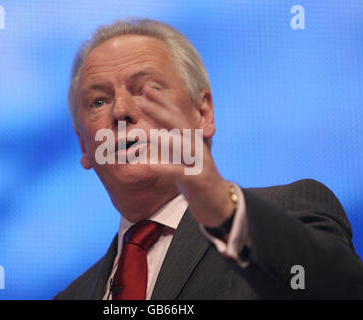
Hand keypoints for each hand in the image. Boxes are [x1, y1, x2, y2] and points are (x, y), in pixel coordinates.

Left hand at [139, 87, 235, 226]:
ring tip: (146, 132)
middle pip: (179, 126)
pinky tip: (149, 165)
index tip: (147, 90)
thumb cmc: (197, 180)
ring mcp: (199, 163)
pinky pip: (180, 173)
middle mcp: (197, 148)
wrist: (219, 204)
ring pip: (182, 147)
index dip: (163, 103)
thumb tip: (155, 132)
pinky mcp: (198, 181)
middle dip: (161, 112)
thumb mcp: (185, 159)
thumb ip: (173, 145)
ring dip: (163, 138)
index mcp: (192, 141)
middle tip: (143, 99)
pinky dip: (164, 168)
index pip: (177, 117)